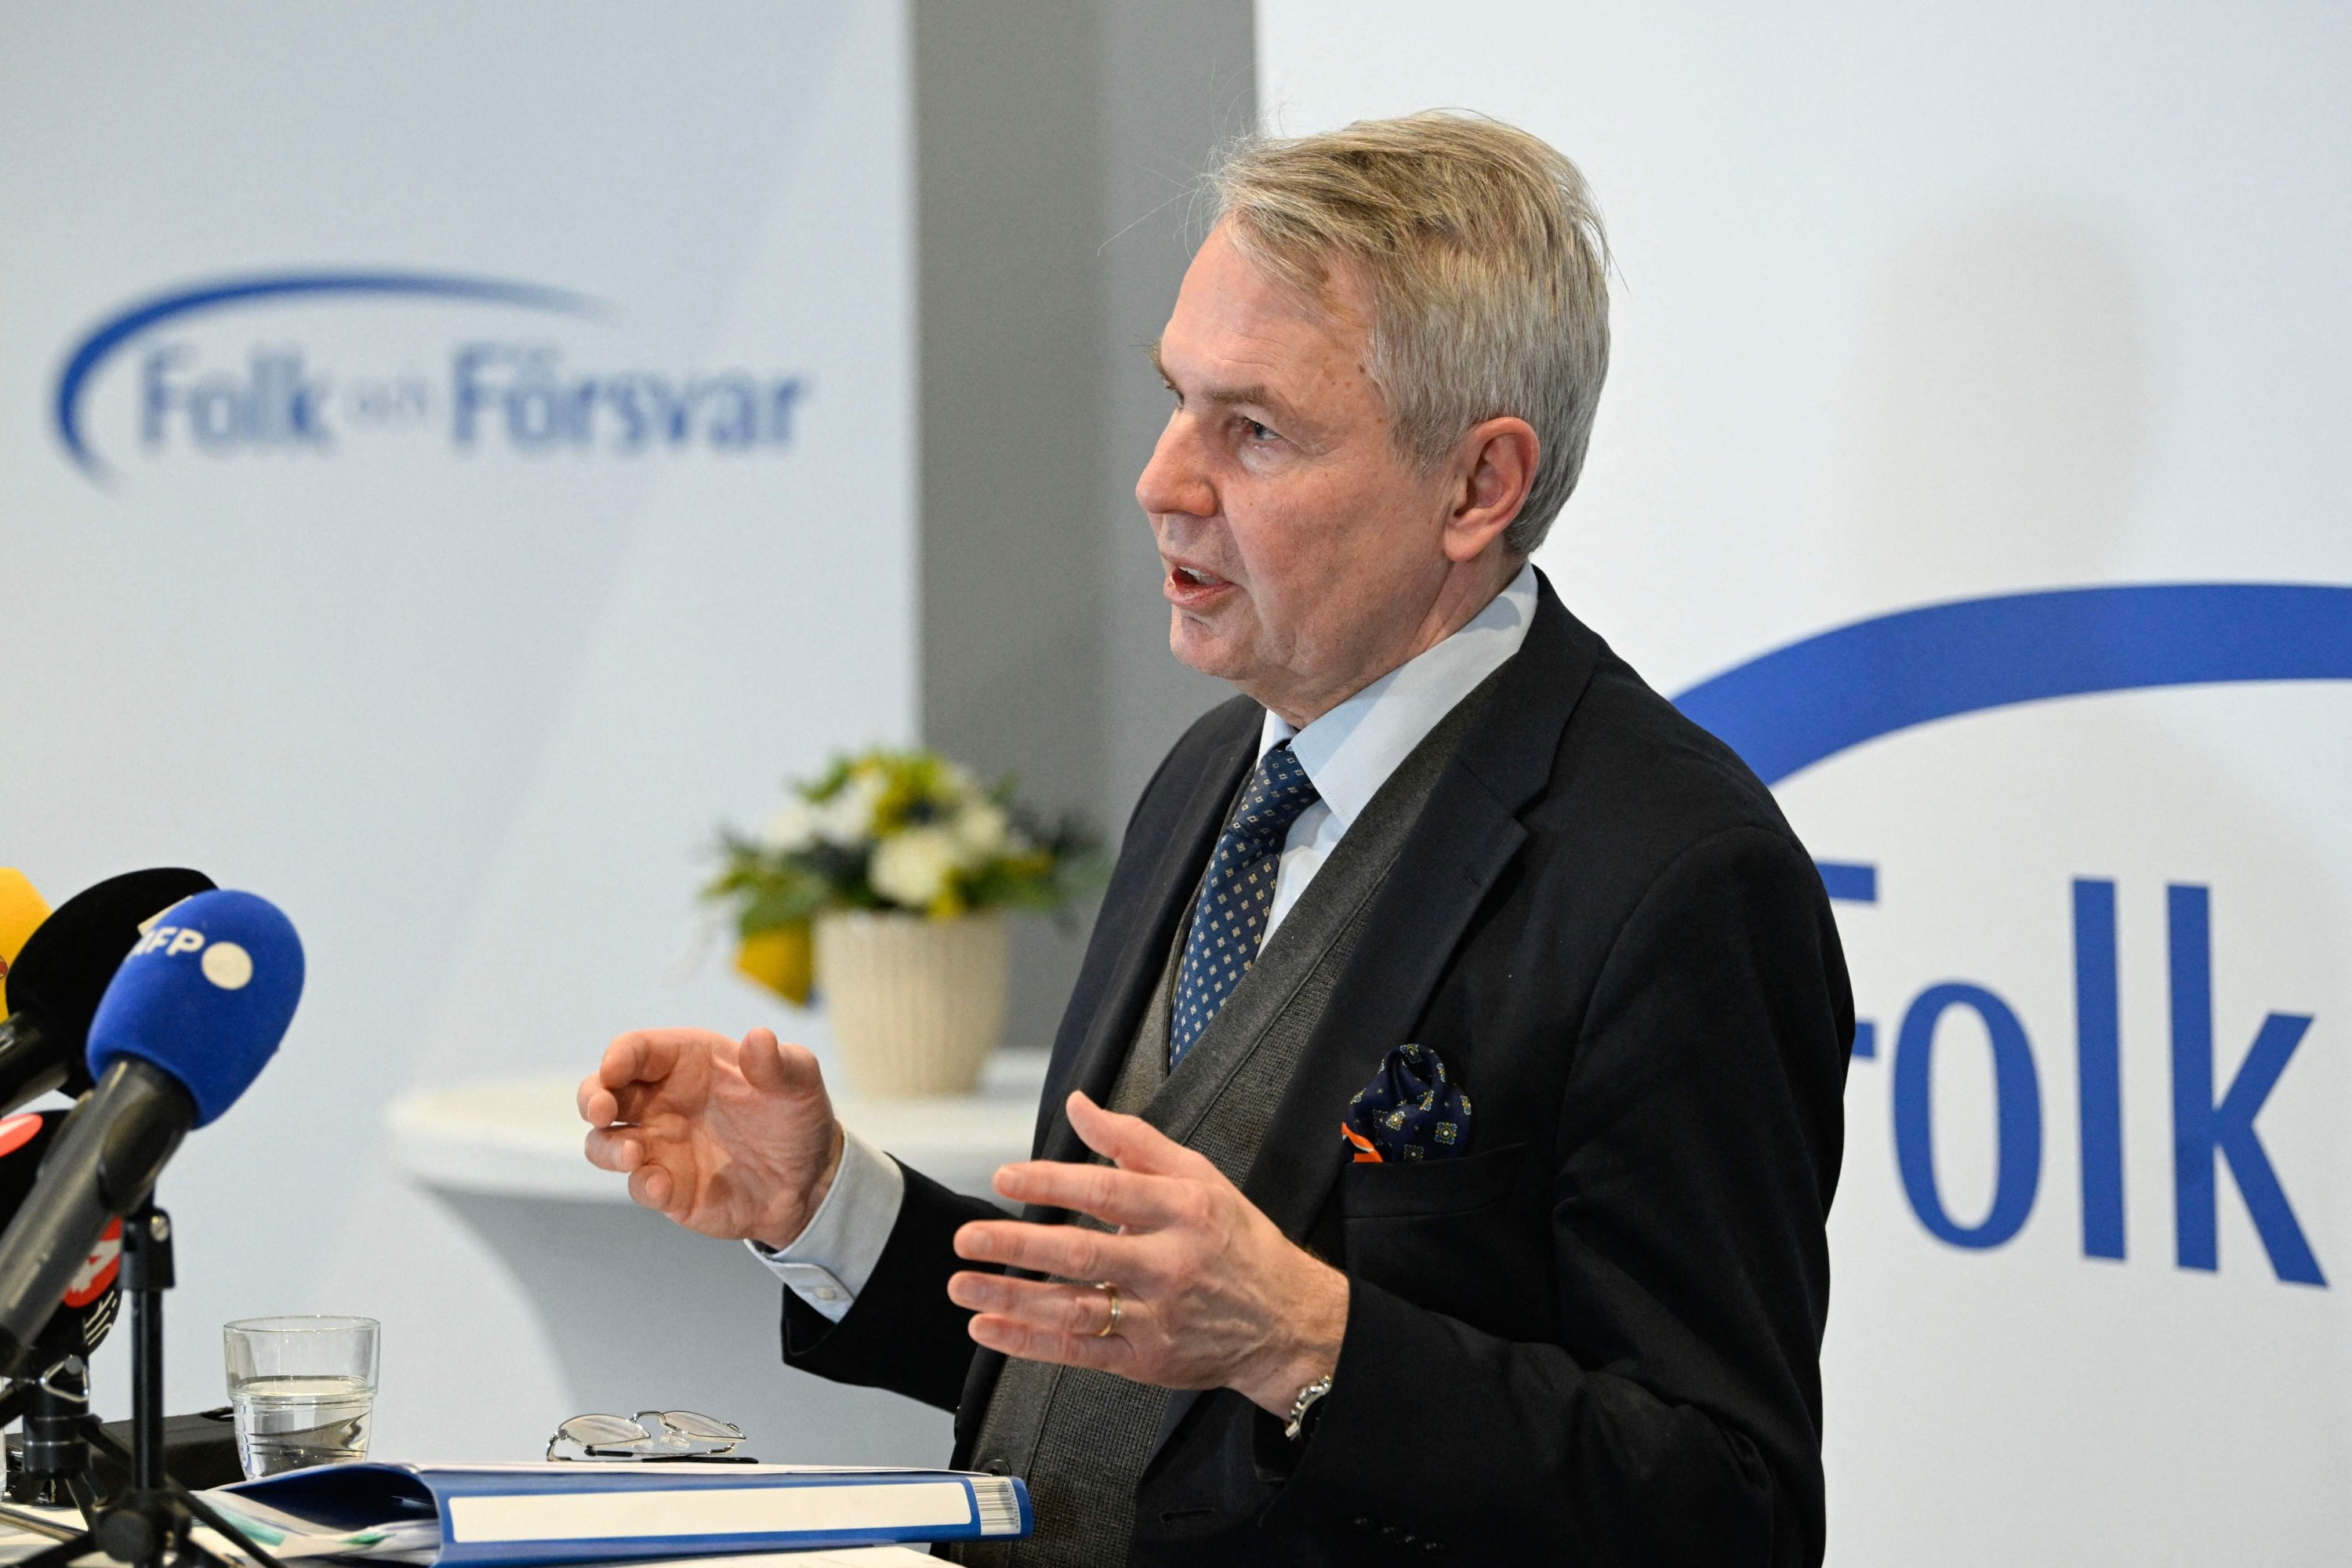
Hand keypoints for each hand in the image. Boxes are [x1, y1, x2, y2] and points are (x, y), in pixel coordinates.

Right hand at [578, 1026, 843, 1249]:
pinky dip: (642, 1185)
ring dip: (606, 1147)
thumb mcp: (799, 1082)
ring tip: (633, 1153)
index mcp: (687, 1061)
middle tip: (602, 1111)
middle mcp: (662, 1101)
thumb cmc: (797, 1117)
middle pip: (602, 1091)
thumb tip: (758, 1039)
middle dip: (591, 1097)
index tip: (614, 1068)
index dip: (618, 1056)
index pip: (636, 1049)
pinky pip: (638, 1185)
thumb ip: (778, 1063)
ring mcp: (659, 1145)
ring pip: (604, 1142)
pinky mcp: (666, 1186)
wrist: (810, 1180)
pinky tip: (663, 1186)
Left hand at [947, 1091, 1347, 1415]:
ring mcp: (1156, 1315)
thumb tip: (1080, 1106)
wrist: (1286, 1322)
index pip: (1107, 1191)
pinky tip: (991, 1329)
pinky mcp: (1145, 1358)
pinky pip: (1078, 1351)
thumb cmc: (1238, 1243)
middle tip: (970, 1237)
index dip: (1051, 1182)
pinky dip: (1030, 1343)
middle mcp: (1169, 1263)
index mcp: (1183, 1211)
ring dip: (1012, 1298)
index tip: (1006, 1177)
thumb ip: (1134, 1140)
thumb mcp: (1200, 1176)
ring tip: (964, 1287)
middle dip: (1018, 1245)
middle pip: (1083, 1253)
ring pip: (1073, 1308)